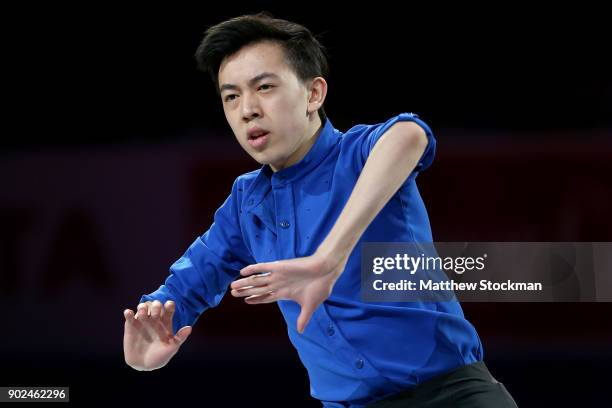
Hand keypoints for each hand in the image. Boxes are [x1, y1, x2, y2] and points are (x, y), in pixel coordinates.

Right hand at [123, 300, 191, 370]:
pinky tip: (130, 314)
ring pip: (143, 306)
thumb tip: (189, 328)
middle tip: (155, 315)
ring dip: (143, 307)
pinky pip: (129, 315)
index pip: (168, 307)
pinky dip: (128, 312)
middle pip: (155, 304)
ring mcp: (142, 322)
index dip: (169, 305)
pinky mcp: (131, 326)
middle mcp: (154, 320)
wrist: (144, 365)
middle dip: (156, 306)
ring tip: (143, 315)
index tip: (168, 306)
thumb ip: (180, 338)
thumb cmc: (160, 357)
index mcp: (165, 322)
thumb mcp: (172, 348)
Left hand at [230, 250, 347, 333]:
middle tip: (233, 294)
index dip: (256, 299)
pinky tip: (242, 271)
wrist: (327, 271)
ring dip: (245, 283)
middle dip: (246, 291)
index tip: (246, 301)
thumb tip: (301, 331)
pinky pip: (262, 267)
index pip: (266, 297)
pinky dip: (252, 269)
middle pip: (258, 289)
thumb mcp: (310, 306)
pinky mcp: (279, 267)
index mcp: (285, 293)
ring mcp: (278, 275)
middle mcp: (279, 283)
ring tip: (233, 286)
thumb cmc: (320, 286)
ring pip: (257, 280)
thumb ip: (303, 318)